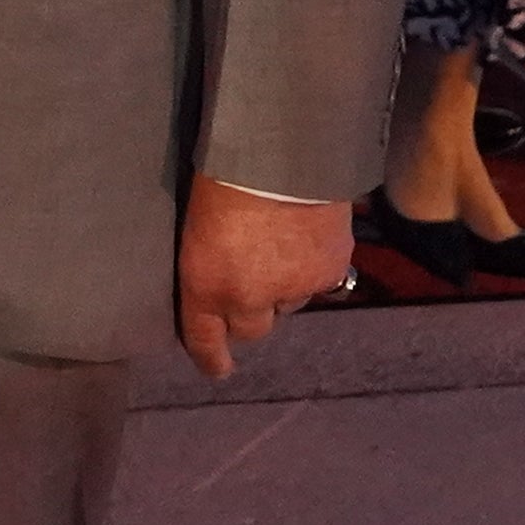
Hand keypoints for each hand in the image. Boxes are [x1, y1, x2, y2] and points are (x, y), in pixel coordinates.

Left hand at [175, 177, 347, 378]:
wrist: (281, 155)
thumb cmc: (221, 173)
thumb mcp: (197, 221)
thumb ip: (207, 257)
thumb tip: (219, 269)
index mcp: (204, 283)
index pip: (204, 338)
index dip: (211, 357)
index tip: (218, 370)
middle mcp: (249, 297)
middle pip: (251, 329)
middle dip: (249, 314)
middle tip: (250, 286)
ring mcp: (292, 289)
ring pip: (288, 305)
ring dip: (282, 287)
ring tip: (278, 248)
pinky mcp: (328, 273)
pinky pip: (321, 283)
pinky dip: (313, 268)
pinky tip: (307, 239)